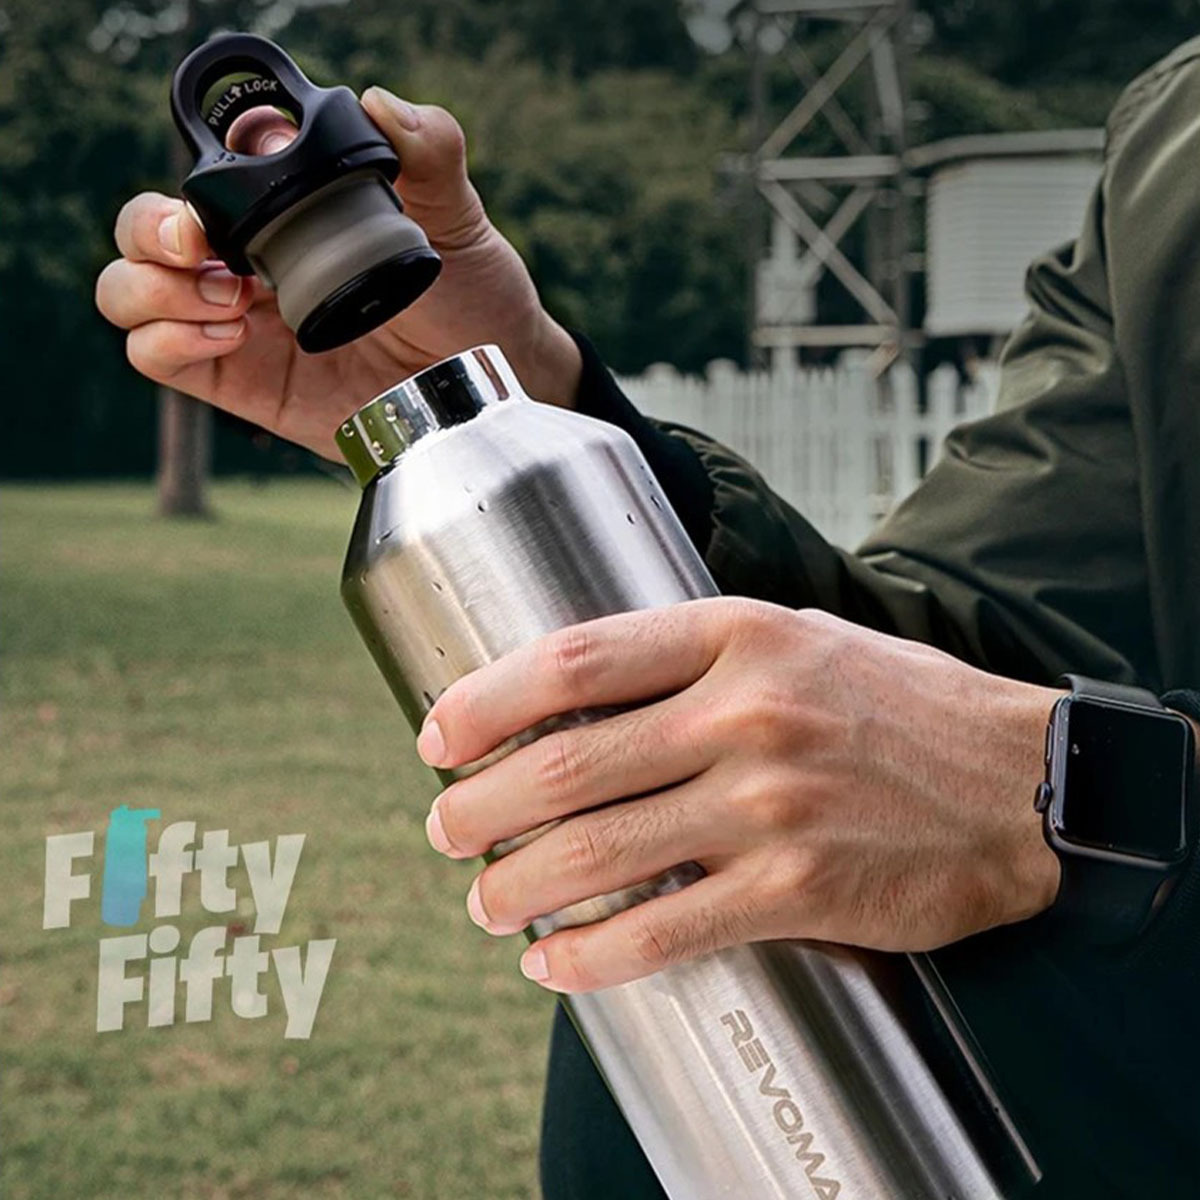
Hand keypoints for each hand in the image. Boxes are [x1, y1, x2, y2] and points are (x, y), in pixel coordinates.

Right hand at [94, 90, 581, 460]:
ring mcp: (240, 324)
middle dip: (149, 228)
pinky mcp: (241, 383)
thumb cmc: (472, 294)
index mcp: (285, 216)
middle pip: (142, 231)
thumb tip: (382, 105)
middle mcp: (249, 264)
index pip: (202, 176)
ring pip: (130, 293)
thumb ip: (430, 152)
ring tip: (231, 299)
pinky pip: (156, 359)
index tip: (239, 178)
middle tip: (198, 243)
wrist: (491, 376)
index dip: (198, 170)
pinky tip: (230, 333)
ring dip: (153, 286)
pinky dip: (169, 341)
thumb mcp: (457, 217)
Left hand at [416, 600, 1062, 992]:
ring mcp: (771, 804)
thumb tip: (578, 697)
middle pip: (568, 763)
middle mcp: (746, 713)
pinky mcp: (798, 891)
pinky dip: (591, 953)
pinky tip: (554, 961)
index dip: (488, 699)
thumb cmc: (897, 705)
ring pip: (599, 850)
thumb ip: (695, 658)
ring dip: (516, 886)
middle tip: (444, 828)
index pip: (577, 659)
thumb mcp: (796, 637)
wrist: (1022, 780)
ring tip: (483, 901)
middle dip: (480, 805)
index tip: (440, 734)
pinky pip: (664, 929)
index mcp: (736, 635)